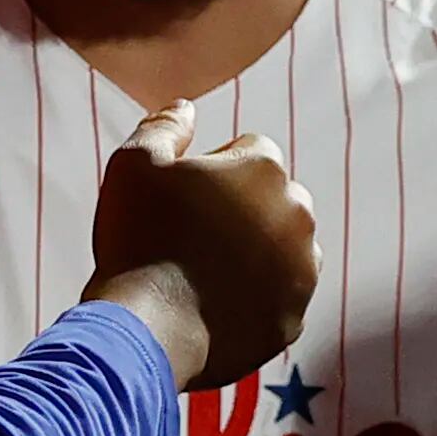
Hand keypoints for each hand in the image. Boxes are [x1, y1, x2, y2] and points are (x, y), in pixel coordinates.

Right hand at [84, 101, 321, 392]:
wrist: (147, 328)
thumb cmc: (138, 239)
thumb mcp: (135, 164)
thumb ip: (165, 126)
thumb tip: (185, 107)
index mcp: (265, 169)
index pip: (250, 150)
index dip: (213, 168)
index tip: (182, 197)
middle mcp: (298, 215)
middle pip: (273, 199)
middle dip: (244, 208)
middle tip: (192, 235)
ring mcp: (301, 273)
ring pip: (283, 249)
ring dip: (256, 253)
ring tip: (204, 272)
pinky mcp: (292, 320)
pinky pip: (277, 300)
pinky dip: (255, 300)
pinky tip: (213, 307)